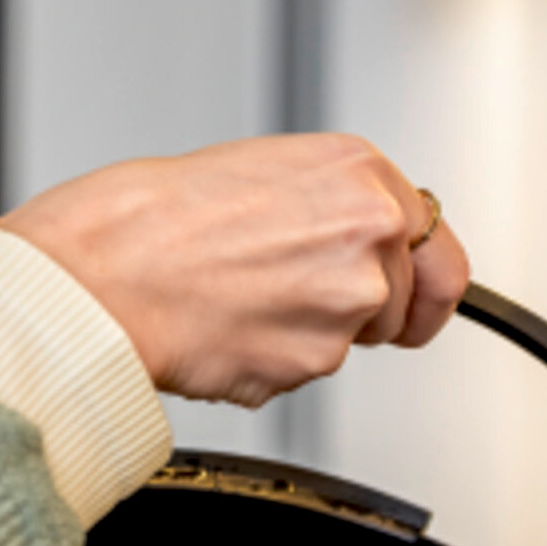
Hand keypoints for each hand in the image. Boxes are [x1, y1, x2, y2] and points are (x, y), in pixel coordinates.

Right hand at [0, 133, 470, 407]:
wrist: (108, 273)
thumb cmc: (159, 219)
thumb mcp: (267, 172)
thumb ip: (333, 208)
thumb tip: (362, 251)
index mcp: (361, 174)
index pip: (438, 248)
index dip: (425, 286)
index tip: (420, 304)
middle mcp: (369, 235)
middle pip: (405, 305)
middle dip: (365, 316)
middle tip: (298, 301)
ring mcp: (349, 302)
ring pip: (353, 343)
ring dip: (310, 336)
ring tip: (244, 301)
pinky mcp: (317, 361)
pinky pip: (308, 372)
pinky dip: (273, 362)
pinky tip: (230, 328)